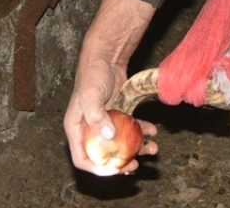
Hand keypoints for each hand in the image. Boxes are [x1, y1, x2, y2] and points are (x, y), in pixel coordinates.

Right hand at [64, 0, 159, 174]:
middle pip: (104, 155)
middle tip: (134, 166)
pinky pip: (130, 129)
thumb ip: (97, 117)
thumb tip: (109, 138)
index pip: (82, 158)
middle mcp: (90, 130)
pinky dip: (142, 132)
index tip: (114, 171)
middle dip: (120, 163)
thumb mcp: (90, 96)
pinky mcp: (118, 115)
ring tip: (152, 149)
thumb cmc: (92, 76)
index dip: (97, 169)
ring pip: (121, 144)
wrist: (106, 58)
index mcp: (76, 129)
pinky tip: (153, 131)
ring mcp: (106, 124)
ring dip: (136, 149)